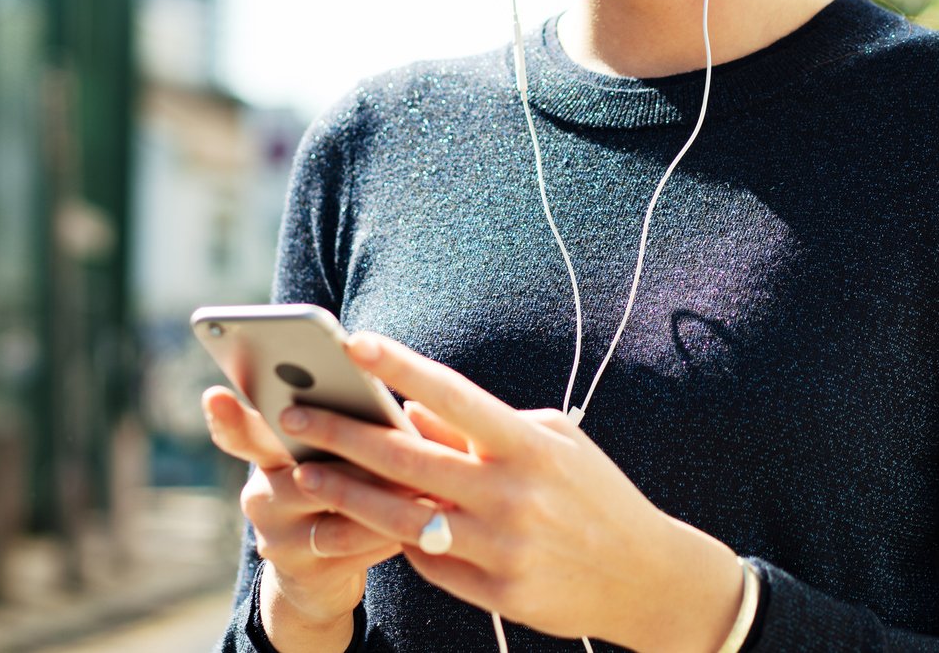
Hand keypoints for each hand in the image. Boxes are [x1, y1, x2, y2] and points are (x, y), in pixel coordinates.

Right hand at [200, 380, 458, 635]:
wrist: (317, 579)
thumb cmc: (334, 495)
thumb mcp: (322, 463)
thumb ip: (335, 436)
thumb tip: (388, 409)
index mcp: (265, 456)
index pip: (241, 432)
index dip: (226, 418)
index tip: (215, 396)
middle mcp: (260, 496)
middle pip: (301, 468)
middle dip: (349, 455)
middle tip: (386, 436)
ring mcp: (277, 537)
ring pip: (334, 508)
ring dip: (382, 495)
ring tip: (421, 481)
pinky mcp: (303, 571)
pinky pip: (352, 545)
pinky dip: (388, 529)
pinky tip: (417, 519)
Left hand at [274, 330, 742, 649]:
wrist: (647, 577)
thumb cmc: (591, 493)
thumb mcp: (550, 442)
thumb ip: (481, 429)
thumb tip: (413, 411)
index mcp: (528, 444)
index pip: (453, 397)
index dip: (402, 368)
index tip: (354, 343)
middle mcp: (512, 494)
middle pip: (408, 459)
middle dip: (342, 434)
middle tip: (291, 414)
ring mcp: (504, 549)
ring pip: (401, 518)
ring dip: (345, 493)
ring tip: (303, 473)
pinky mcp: (499, 595)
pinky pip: (429, 564)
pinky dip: (396, 541)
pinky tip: (362, 524)